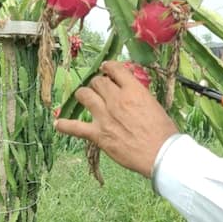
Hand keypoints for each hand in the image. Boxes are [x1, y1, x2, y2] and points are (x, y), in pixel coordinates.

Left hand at [54, 60, 178, 177]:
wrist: (160, 153)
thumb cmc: (163, 131)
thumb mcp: (154, 104)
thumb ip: (139, 96)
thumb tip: (131, 92)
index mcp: (133, 90)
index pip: (115, 69)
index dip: (108, 67)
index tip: (106, 68)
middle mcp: (116, 99)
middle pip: (98, 82)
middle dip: (98, 83)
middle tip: (100, 88)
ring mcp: (105, 116)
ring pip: (84, 95)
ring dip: (84, 94)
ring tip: (84, 97)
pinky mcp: (98, 134)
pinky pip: (75, 128)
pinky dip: (65, 125)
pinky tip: (58, 124)